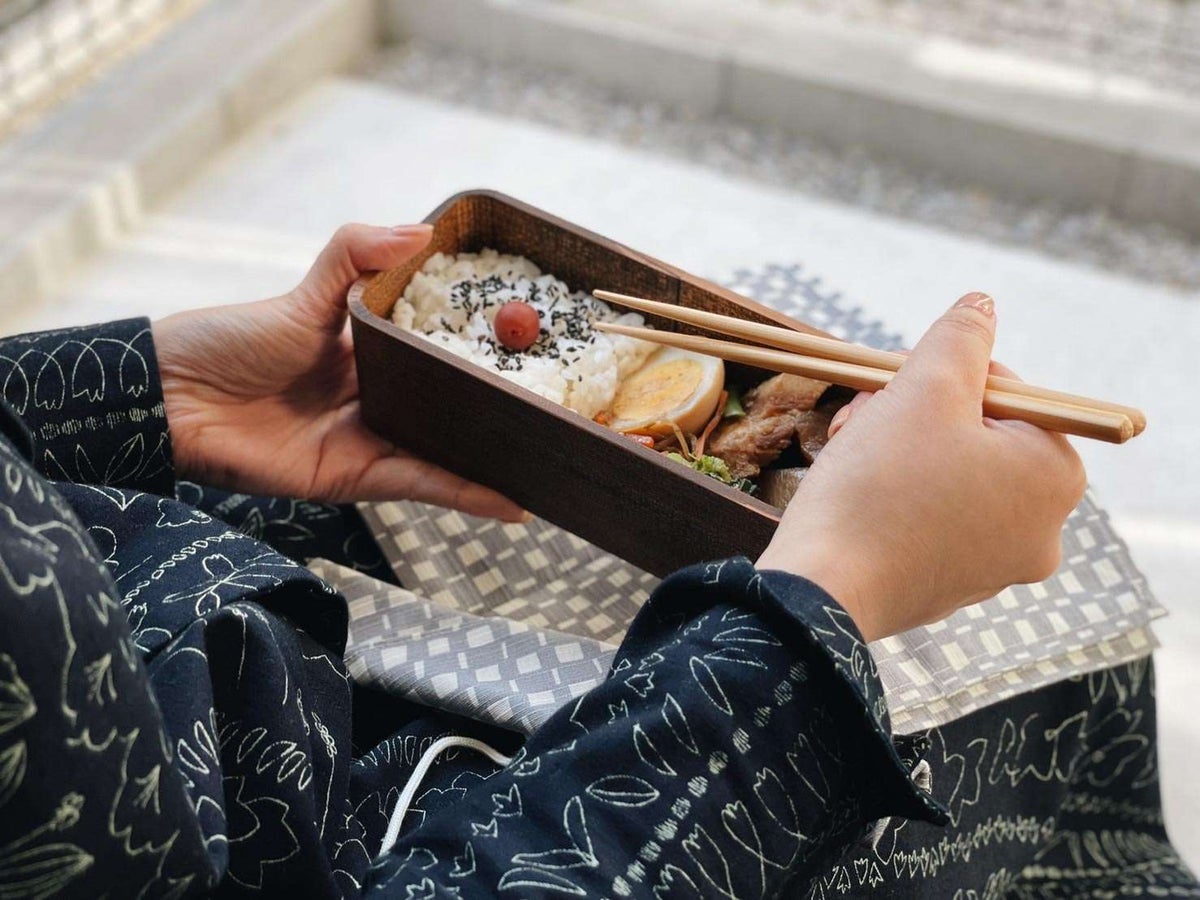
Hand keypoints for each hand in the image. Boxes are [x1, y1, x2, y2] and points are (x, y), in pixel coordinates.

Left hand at [152, 223, 526, 520]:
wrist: (173, 394)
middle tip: (561, 417)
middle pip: (452, 410)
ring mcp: (370, 440)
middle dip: (501, 417)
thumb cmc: (231, 338)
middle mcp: (379, 398)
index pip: (442, 356)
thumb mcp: (305, 290)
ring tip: (553, 465)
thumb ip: (357, 255)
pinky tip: (510, 501)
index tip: (536, 354)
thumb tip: (422, 228)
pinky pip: (419, 484)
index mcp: (373, 353)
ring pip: (447, 453)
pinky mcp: (355, 476)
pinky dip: (465, 493)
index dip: (484, 358)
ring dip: (496, 464)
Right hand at [756, 292, 1085, 641]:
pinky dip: (895, 494)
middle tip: (863, 411)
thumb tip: (983, 305)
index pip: (1007, 391)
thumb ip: (961, 339)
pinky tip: (855, 489)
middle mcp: (1042, 528)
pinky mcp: (949, 586)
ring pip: (949, 474)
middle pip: (977, 434)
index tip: (890, 382)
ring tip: (848, 446)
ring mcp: (996, 565)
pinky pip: (930, 518)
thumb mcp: (924, 390)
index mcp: (1055, 476)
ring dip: (898, 446)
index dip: (941, 375)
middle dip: (913, 412)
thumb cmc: (880, 484)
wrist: (823, 588)